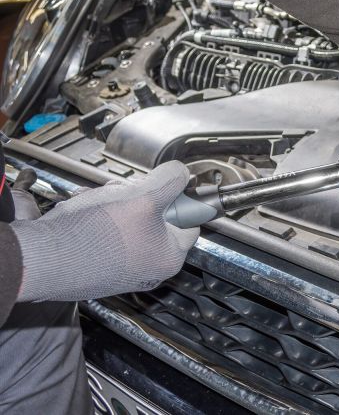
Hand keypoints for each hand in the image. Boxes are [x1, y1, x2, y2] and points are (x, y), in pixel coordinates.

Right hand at [13, 161, 198, 301]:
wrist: (43, 259)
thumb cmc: (95, 235)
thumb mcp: (145, 197)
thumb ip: (171, 181)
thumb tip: (180, 173)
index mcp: (169, 257)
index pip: (189, 222)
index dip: (175, 199)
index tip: (162, 189)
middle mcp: (149, 269)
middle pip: (155, 220)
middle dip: (137, 199)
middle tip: (123, 194)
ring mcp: (122, 270)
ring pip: (128, 224)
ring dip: (114, 206)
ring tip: (98, 203)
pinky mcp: (98, 268)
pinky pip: (106, 236)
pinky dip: (96, 220)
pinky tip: (84, 215)